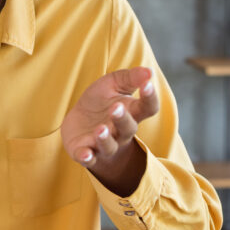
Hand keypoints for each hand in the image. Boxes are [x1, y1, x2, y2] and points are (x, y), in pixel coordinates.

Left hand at [60, 67, 158, 190]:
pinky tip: (85, 154)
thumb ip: (130, 77)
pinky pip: (88, 158)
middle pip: (128, 128)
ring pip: (109, 145)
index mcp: (131, 112)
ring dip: (105, 138)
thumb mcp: (113, 83)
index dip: (149, 97)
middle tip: (116, 107)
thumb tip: (149, 71)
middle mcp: (120, 131)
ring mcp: (103, 144)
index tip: (147, 83)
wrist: (79, 123)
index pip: (147, 108)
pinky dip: (86, 157)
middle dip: (122, 119)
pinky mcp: (85, 152)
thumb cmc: (101, 102)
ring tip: (100, 128)